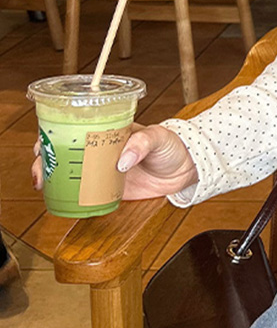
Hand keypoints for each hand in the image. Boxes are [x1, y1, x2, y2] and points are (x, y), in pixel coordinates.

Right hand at [32, 123, 197, 201]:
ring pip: (68, 173)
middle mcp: (99, 150)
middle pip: (63, 151)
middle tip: (40, 168)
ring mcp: (102, 170)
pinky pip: (84, 194)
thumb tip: (122, 160)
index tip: (43, 142)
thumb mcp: (158, 137)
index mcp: (106, 131)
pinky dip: (69, 197)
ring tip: (42, 185)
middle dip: (45, 158)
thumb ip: (142, 143)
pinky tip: (58, 200)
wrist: (185, 170)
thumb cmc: (171, 146)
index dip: (53, 133)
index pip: (74, 127)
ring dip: (51, 177)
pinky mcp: (108, 190)